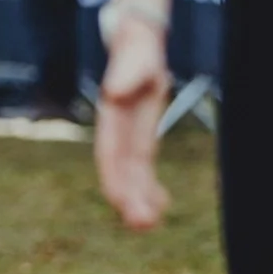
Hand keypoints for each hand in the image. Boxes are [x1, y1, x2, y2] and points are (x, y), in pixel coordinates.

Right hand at [95, 17, 170, 229]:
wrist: (137, 47)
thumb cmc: (137, 51)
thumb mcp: (137, 59)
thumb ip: (127, 74)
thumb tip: (115, 93)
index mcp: (113, 119)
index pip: (111, 154)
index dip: (115, 179)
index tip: (121, 202)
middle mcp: (118, 134)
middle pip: (121, 172)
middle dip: (129, 199)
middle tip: (142, 225)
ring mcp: (129, 139)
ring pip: (132, 176)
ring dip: (139, 201)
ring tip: (149, 226)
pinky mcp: (141, 140)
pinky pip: (144, 170)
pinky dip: (150, 188)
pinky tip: (161, 205)